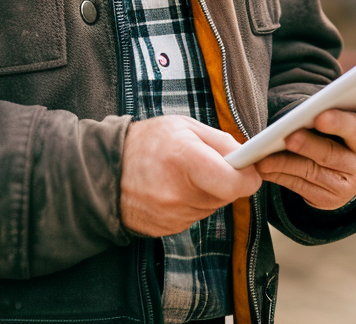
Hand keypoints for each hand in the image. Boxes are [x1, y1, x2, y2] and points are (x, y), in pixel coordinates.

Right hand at [120, 115, 261, 236]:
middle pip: (226, 195)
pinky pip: (195, 216)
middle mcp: (179, 192)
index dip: (248, 177)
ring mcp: (172, 215)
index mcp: (185, 159)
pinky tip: (172, 188)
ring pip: (212, 207)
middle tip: (207, 164)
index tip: (248, 170)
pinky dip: (191, 204)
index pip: (235, 183)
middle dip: (225, 181)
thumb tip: (247, 158)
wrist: (107, 169)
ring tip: (183, 174)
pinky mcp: (168, 229)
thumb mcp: (184, 126)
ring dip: (207, 193)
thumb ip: (221, 141)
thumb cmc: (147, 141)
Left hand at [256, 78, 355, 209]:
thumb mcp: (349, 114)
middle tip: (295, 132)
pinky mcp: (331, 200)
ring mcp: (349, 182)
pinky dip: (280, 173)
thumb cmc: (338, 130)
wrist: (338, 174)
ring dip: (288, 159)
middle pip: (337, 149)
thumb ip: (349, 100)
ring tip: (270, 150)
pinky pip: (300, 185)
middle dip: (315, 141)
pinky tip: (263, 164)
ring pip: (313, 169)